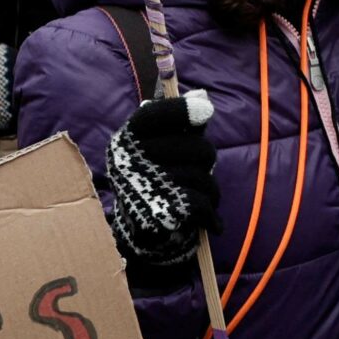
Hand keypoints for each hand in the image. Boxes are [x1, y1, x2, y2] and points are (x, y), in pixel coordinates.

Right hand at [104, 91, 219, 286]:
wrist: (143, 241)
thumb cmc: (157, 186)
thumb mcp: (159, 150)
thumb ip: (179, 124)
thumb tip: (202, 97)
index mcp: (127, 142)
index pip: (155, 114)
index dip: (183, 111)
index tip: (206, 111)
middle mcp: (131, 161)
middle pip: (197, 147)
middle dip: (206, 162)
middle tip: (195, 175)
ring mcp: (146, 187)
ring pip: (205, 176)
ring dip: (210, 191)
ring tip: (198, 200)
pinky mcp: (162, 212)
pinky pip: (204, 202)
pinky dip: (211, 214)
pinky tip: (208, 221)